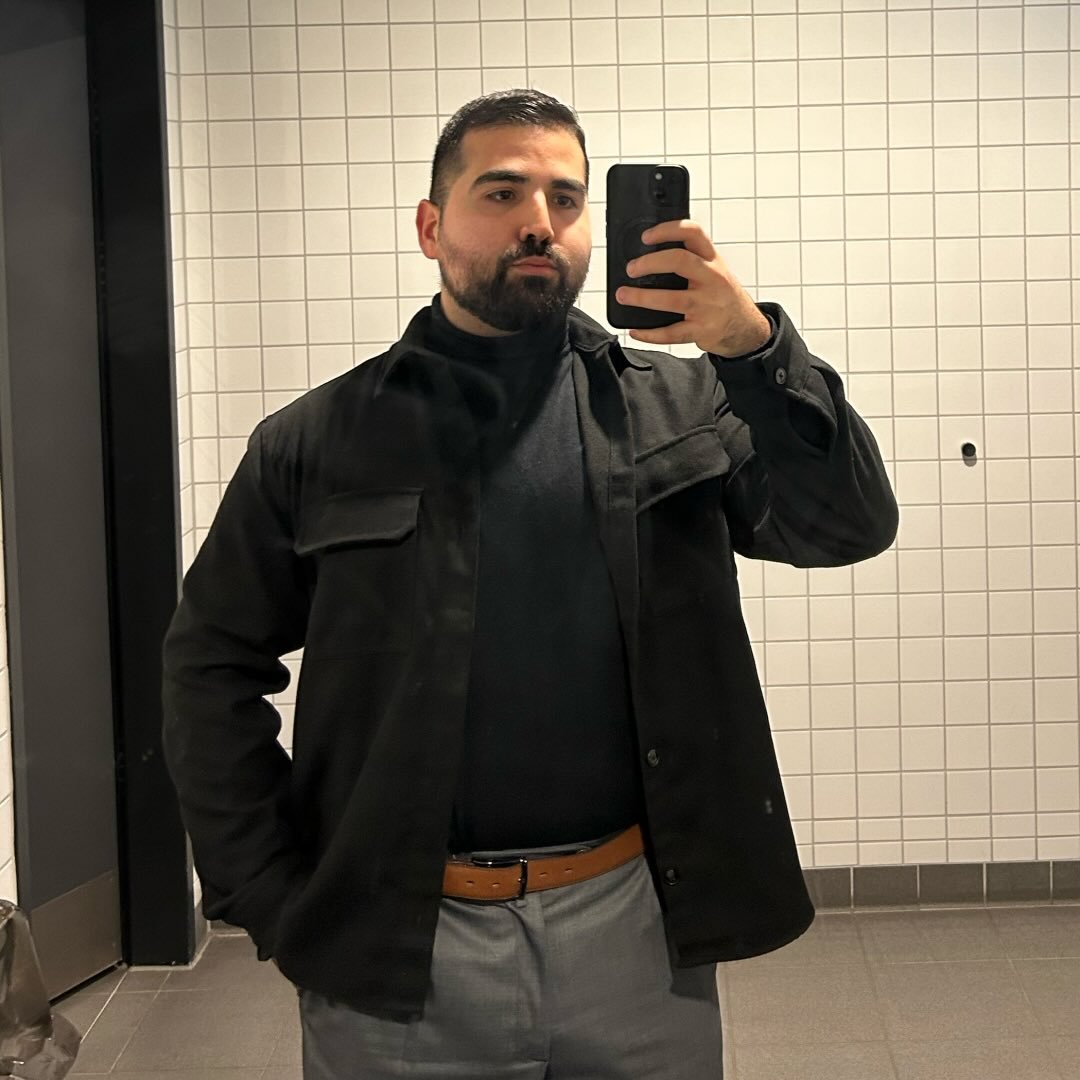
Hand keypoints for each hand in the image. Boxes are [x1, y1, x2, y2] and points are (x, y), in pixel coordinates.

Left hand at [615, 219, 770, 357]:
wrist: (745, 328)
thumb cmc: (723, 296)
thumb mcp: (714, 271)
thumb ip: (690, 261)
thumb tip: (647, 258)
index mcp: (713, 259)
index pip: (693, 233)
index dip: (668, 230)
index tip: (646, 237)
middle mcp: (712, 279)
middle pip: (680, 261)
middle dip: (650, 263)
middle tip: (631, 269)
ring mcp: (707, 305)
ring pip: (671, 300)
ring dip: (642, 298)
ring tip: (623, 295)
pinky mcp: (702, 330)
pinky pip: (671, 333)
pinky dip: (649, 334)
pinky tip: (635, 330)